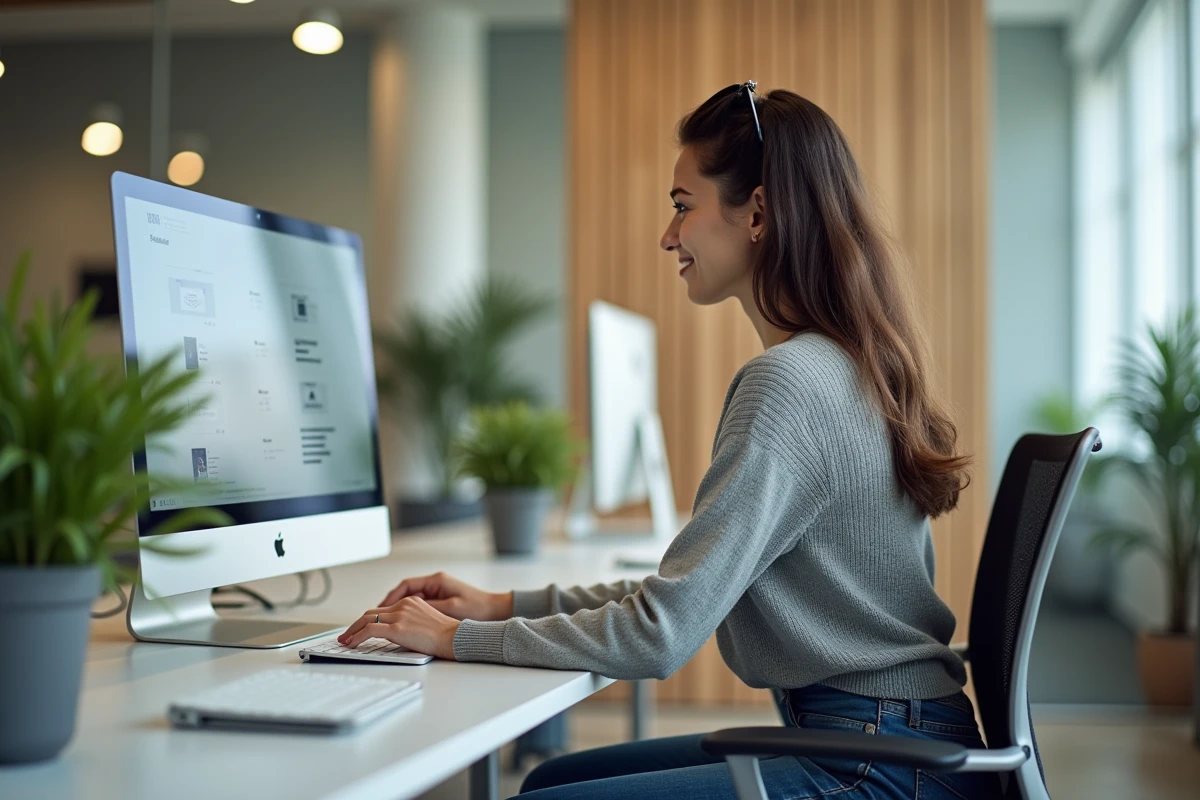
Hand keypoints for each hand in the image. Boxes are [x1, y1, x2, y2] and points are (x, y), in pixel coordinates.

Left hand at [337, 596, 459, 659]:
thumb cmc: (446, 635)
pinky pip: (370, 630)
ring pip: (367, 619)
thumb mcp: (427, 622)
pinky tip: (352, 644)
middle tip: (346, 635)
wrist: (455, 637)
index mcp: (411, 602)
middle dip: (356, 625)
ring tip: (345, 641)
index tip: (360, 628)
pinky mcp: (397, 628)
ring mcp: (400, 615)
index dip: (368, 620)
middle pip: (371, 613)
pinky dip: (357, 636)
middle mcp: (403, 605)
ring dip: (352, 631)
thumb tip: (399, 634)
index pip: (383, 609)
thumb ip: (412, 622)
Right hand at [377, 571, 512, 621]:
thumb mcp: (451, 608)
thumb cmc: (477, 608)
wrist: (495, 610)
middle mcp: (435, 583)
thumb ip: (429, 608)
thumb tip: (407, 610)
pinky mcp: (441, 600)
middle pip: (405, 591)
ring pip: (410, 598)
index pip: (405, 585)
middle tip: (375, 616)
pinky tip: (403, 623)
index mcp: (436, 581)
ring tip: (384, 621)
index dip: (390, 597)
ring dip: (397, 608)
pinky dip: (408, 612)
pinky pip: (419, 604)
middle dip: (389, 604)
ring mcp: (438, 591)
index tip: (379, 608)